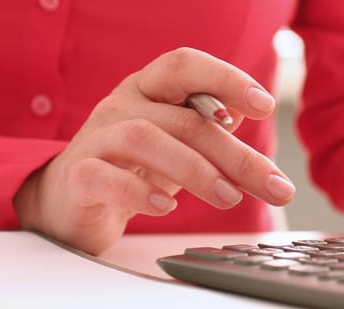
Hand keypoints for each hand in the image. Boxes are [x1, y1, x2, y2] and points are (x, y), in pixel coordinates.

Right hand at [14, 48, 294, 253]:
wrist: (70, 202)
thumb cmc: (130, 168)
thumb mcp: (177, 145)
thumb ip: (209, 130)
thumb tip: (246, 112)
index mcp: (148, 90)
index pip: (185, 66)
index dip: (226, 78)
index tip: (265, 106)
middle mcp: (121, 106)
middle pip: (182, 118)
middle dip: (235, 154)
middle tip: (273, 186)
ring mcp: (96, 138)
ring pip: (145, 139)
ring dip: (195, 170)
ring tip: (229, 198)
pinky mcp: (77, 177)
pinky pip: (105, 176)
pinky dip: (139, 192)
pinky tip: (167, 207)